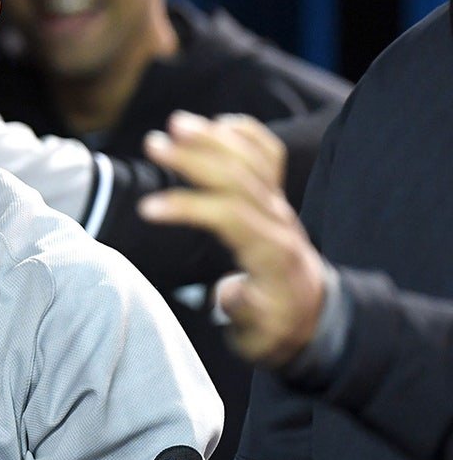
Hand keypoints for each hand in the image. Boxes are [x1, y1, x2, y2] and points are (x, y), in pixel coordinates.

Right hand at [138, 111, 326, 367]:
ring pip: (251, 159)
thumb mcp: (260, 337)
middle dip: (195, 157)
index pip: (230, 216)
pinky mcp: (277, 196)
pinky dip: (246, 133)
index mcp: (271, 253)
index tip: (147, 208)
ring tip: (176, 123)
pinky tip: (218, 124)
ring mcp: (280, 205)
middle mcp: (278, 221)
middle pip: (238, 177)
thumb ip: (246, 314)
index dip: (189, 207)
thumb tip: (234, 291)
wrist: (312, 313)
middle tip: (153, 143)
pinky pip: (269, 155)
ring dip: (213, 137)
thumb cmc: (278, 326)